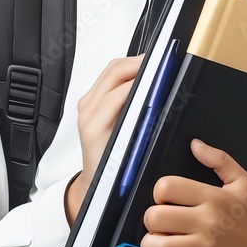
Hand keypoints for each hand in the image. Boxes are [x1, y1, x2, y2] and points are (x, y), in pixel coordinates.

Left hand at [64, 54, 143, 225]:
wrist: (92, 184)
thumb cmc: (110, 174)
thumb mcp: (131, 154)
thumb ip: (142, 128)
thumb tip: (157, 103)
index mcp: (95, 123)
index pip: (120, 89)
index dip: (142, 78)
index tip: (160, 71)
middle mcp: (87, 110)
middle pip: (113, 71)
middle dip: (138, 62)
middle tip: (160, 61)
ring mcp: (86, 104)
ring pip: (110, 70)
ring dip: (132, 64)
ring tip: (153, 65)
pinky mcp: (89, 102)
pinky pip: (107, 77)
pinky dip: (125, 71)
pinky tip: (140, 74)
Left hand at [140, 138, 246, 246]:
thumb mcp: (243, 182)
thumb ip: (219, 159)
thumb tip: (195, 145)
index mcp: (213, 197)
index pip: (167, 187)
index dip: (159, 190)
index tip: (166, 196)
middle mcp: (207, 220)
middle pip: (155, 215)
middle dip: (152, 215)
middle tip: (161, 215)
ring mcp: (204, 244)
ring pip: (157, 241)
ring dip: (152, 237)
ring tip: (161, 233)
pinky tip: (171, 246)